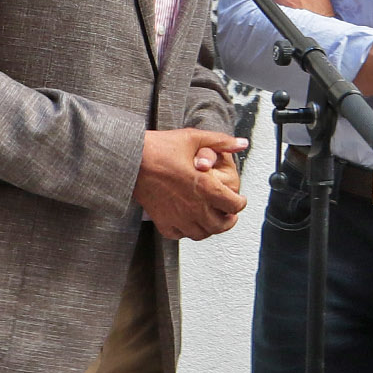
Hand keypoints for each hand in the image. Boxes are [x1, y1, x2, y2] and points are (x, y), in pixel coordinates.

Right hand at [135, 128, 249, 240]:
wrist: (130, 159)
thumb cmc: (159, 147)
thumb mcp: (195, 138)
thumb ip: (222, 142)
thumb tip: (242, 143)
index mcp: (206, 187)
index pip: (234, 206)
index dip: (240, 203)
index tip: (239, 200)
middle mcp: (194, 207)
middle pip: (220, 225)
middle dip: (228, 220)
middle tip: (229, 215)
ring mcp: (177, 216)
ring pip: (201, 234)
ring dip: (210, 228)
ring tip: (211, 219)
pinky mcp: (162, 221)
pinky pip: (178, 235)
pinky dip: (186, 231)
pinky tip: (188, 222)